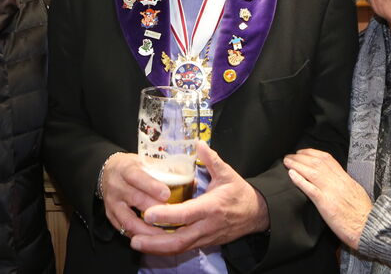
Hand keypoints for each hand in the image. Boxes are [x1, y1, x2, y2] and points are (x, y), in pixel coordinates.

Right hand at [101, 152, 170, 239]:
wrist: (109, 171)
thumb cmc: (133, 167)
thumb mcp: (145, 162)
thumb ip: (165, 172)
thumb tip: (194, 183)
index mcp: (126, 169)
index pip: (137, 177)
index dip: (152, 186)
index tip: (166, 194)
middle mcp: (117, 186)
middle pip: (135, 199)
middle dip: (154, 210)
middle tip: (172, 217)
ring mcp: (112, 203)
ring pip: (129, 220)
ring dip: (148, 229)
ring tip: (165, 235)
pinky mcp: (111, 216)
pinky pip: (124, 230)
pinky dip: (140, 235)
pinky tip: (153, 240)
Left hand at [131, 142, 268, 254]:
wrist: (256, 215)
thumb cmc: (239, 193)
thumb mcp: (228, 174)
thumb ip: (212, 159)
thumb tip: (198, 143)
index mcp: (211, 207)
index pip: (186, 214)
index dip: (167, 215)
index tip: (148, 214)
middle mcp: (207, 226)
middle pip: (179, 240)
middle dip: (155, 242)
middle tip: (134, 238)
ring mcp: (205, 237)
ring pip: (179, 248)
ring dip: (157, 248)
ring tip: (136, 242)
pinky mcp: (204, 243)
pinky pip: (183, 248)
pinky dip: (165, 248)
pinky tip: (150, 244)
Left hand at [284, 148, 371, 249]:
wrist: (368, 227)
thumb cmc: (364, 213)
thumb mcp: (356, 192)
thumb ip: (345, 184)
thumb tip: (337, 179)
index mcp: (345, 178)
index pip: (327, 159)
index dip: (312, 153)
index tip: (303, 152)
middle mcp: (338, 181)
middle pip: (317, 162)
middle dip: (301, 156)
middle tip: (290, 155)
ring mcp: (331, 191)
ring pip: (311, 172)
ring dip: (296, 165)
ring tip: (287, 162)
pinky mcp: (326, 204)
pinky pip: (310, 189)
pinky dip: (300, 180)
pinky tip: (291, 175)